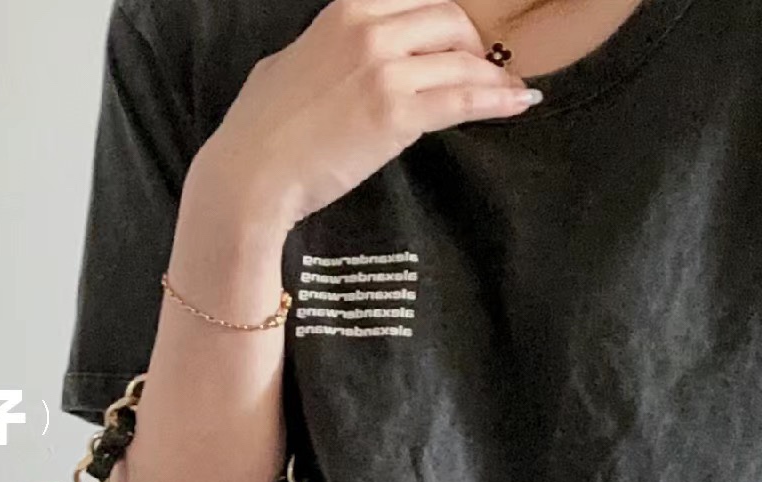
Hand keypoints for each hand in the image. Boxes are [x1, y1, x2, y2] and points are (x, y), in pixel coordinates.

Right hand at [200, 0, 537, 231]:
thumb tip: (332, 58)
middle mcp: (371, 30)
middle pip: (450, 21)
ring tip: (509, 90)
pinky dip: (498, 99)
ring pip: (463, 59)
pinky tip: (520, 101)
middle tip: (481, 69)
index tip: (457, 40)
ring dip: (491, 75)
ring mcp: (386, 70)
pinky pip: (464, 99)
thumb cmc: (257, 132)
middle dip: (472, 45)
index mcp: (347, 11)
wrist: (249, 177)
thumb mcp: (288, 65)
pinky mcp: (398, 116)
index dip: (445, 21)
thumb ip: (323, 51)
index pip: (418, 0)